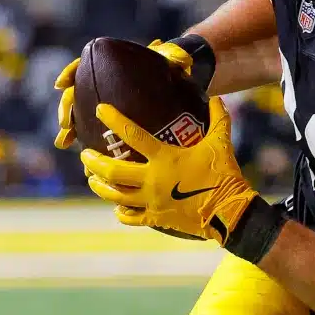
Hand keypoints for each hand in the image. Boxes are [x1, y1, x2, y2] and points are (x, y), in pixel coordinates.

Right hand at [53, 40, 201, 150]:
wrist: (178, 80)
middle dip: (67, 110)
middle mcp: (102, 85)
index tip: (62, 85)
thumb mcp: (170, 59)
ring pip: (80, 117)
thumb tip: (175, 55)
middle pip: (76, 96)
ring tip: (64, 143)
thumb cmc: (170, 67)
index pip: (83, 66)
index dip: (70, 74)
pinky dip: (90, 149)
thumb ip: (171, 56)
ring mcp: (105, 104)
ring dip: (70, 131)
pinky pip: (95, 136)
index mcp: (110, 66)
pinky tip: (88, 165)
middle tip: (66, 125)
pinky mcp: (112, 124)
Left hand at [80, 97, 257, 243]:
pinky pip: (130, 217)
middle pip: (113, 170)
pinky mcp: (155, 217)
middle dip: (94, 161)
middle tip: (84, 154)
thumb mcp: (220, 143)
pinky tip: (116, 207)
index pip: (133, 135)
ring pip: (115, 195)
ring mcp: (151, 201)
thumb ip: (218, 118)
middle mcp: (152, 180)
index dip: (115, 120)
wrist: (229, 211)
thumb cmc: (223, 174)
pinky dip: (120, 212)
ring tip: (91, 179)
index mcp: (165, 158)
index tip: (100, 109)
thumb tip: (217, 97)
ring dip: (100, 186)